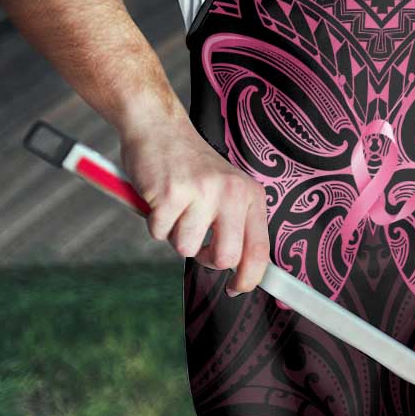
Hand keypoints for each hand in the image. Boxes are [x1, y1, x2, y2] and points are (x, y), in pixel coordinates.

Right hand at [120, 118, 269, 295]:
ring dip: (175, 235)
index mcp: (250, 195)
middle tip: (196, 241)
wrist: (159, 127)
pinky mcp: (171, 193)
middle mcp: (232, 193)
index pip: (260, 249)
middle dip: (206, 259)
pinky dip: (155, 222)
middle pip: (226, 258)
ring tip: (176, 207)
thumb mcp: (227, 189)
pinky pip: (159, 233)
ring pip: (186, 248)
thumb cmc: (191, 166)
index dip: (249, 278)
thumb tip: (241, 271)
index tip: (237, 288)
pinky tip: (160, 198)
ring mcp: (202, 192)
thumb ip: (236, 224)